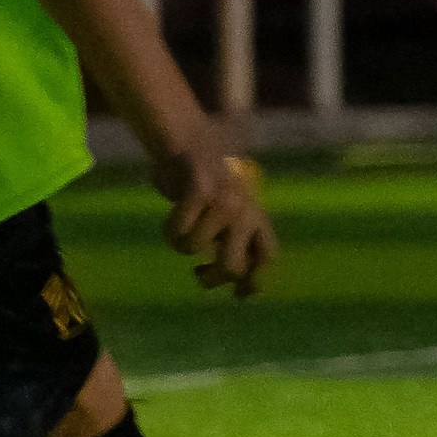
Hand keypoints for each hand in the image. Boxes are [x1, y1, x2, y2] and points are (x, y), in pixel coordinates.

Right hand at [152, 142, 276, 296]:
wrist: (187, 140)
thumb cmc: (203, 184)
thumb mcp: (226, 211)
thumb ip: (232, 239)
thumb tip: (234, 278)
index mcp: (256, 216)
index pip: (267, 257)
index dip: (255, 282)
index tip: (237, 296)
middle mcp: (246, 210)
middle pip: (233, 266)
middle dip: (212, 277)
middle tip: (198, 273)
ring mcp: (224, 200)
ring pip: (195, 247)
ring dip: (180, 242)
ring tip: (180, 228)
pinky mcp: (201, 190)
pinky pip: (179, 230)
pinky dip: (169, 229)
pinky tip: (171, 215)